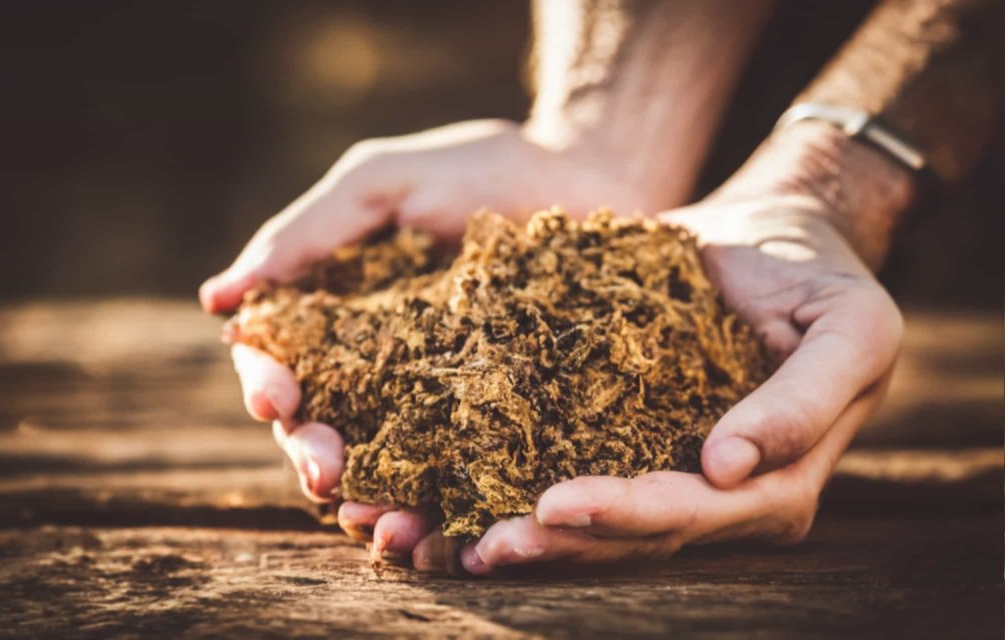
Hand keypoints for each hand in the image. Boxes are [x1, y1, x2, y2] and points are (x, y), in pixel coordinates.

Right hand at [199, 119, 677, 555]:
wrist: (595, 177)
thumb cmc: (483, 170)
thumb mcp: (385, 185)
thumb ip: (307, 235)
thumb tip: (214, 300)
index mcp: (340, 316)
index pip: (283, 363)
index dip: (269, 384)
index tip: (275, 398)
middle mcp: (381, 368)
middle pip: (325, 429)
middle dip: (314, 456)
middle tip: (325, 475)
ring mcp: (442, 400)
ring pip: (387, 467)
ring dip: (372, 502)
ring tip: (383, 525)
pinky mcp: (504, 422)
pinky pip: (467, 474)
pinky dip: (448, 510)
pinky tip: (445, 536)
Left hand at [448, 123, 912, 574]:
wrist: (778, 238)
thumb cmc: (820, 278)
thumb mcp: (851, 326)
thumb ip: (807, 397)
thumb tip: (729, 465)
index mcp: (775, 482)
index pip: (694, 513)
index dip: (626, 515)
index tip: (555, 506)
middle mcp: (719, 496)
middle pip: (633, 535)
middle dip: (559, 543)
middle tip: (486, 545)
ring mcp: (670, 472)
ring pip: (595, 525)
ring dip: (526, 537)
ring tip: (457, 546)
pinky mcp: (630, 440)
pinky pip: (573, 473)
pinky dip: (515, 494)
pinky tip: (456, 510)